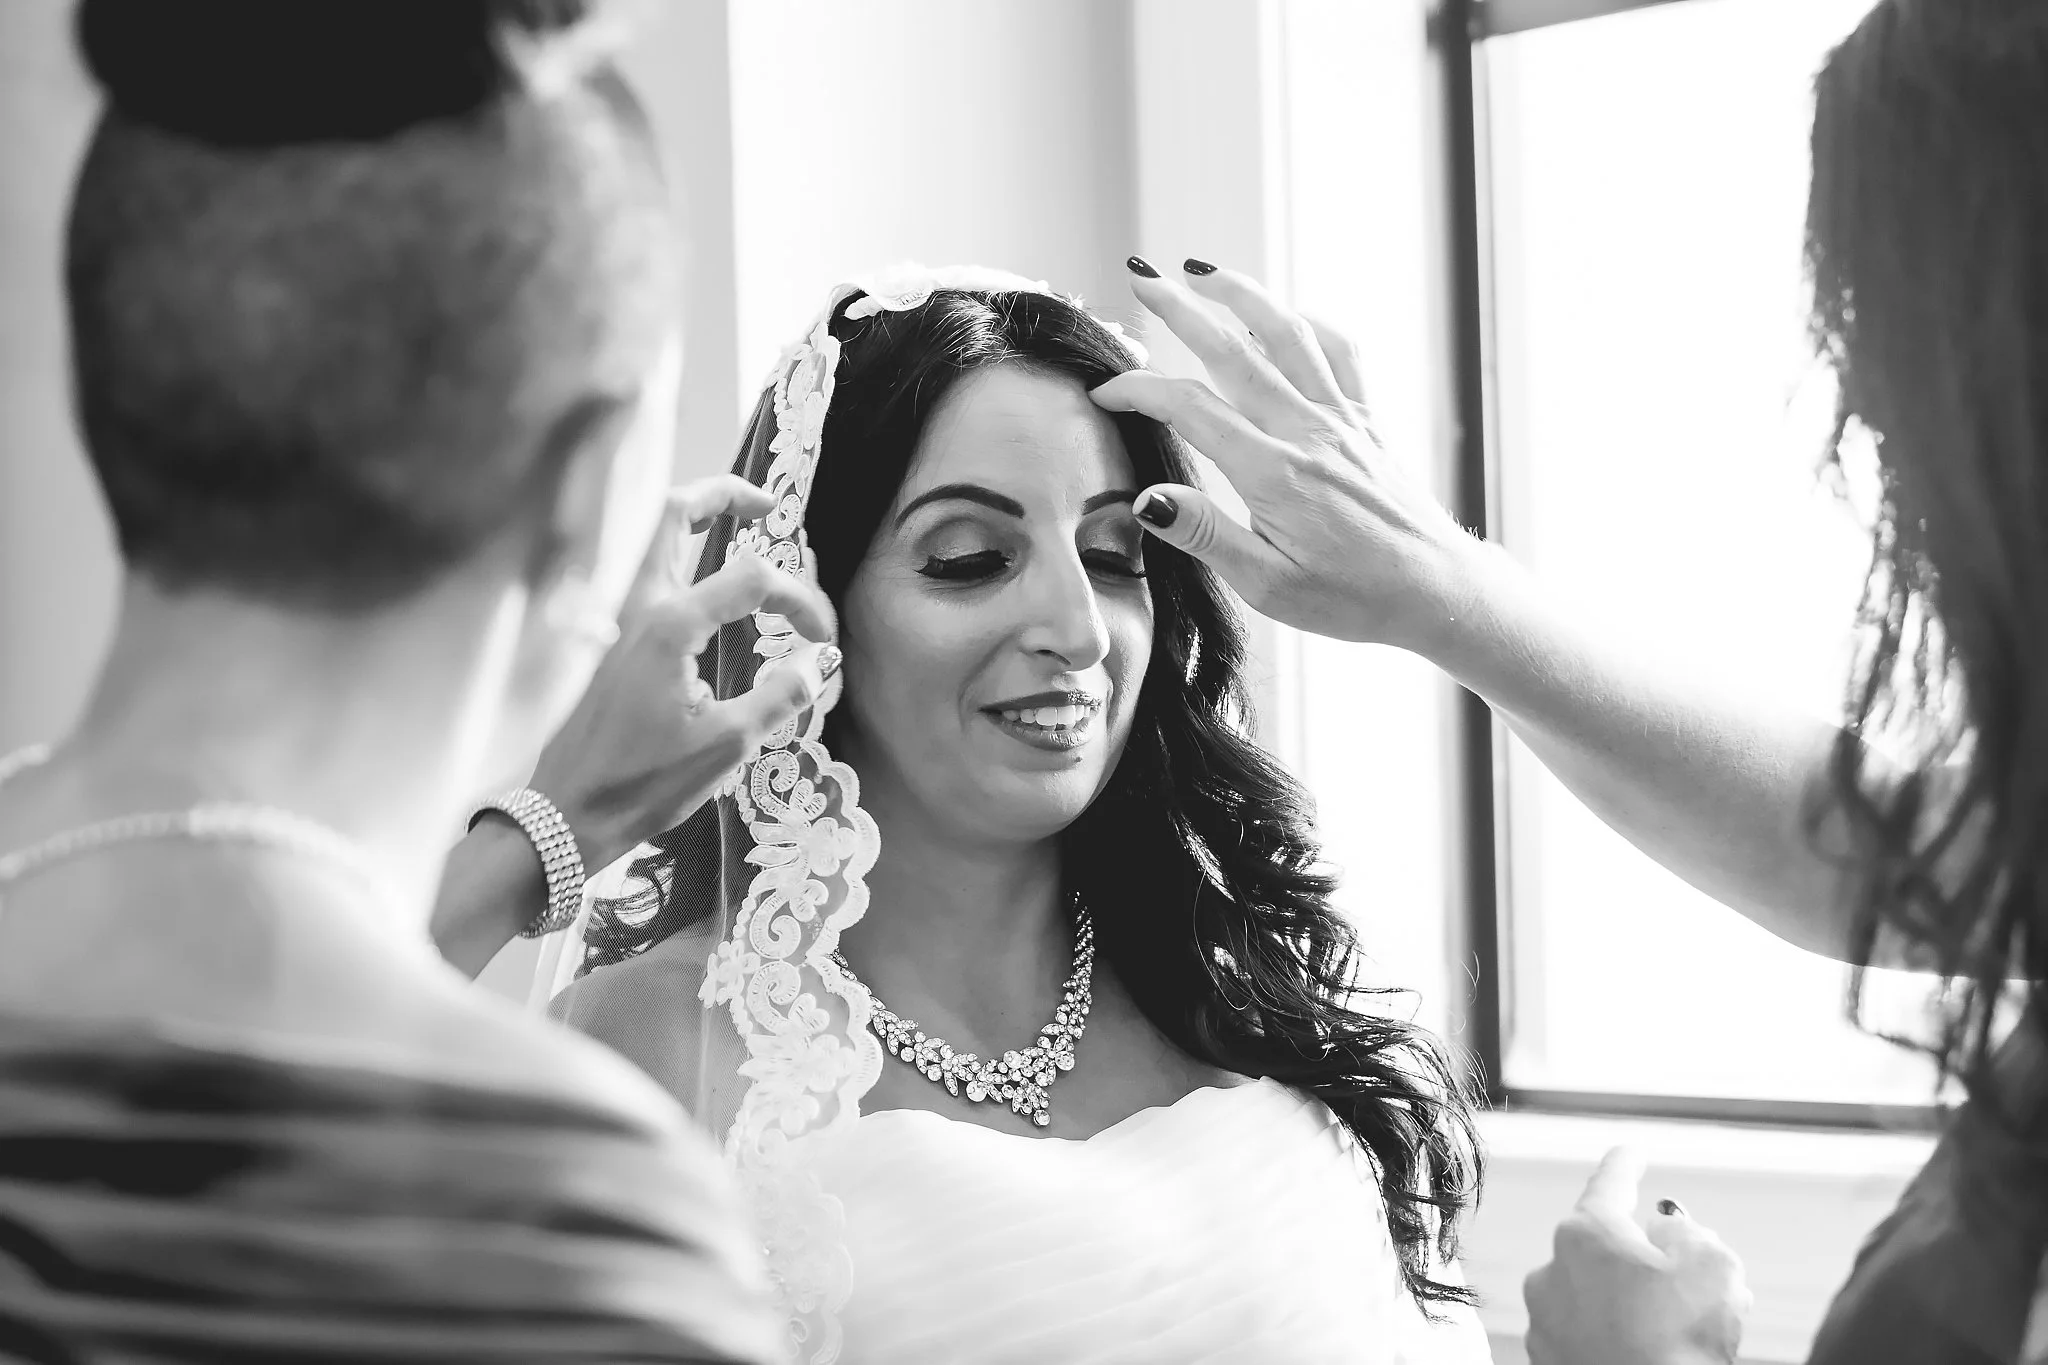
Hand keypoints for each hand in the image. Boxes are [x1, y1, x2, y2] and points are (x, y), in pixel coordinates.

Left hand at [531, 473, 838, 872]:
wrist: (566, 813)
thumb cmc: (643, 783)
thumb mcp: (727, 745)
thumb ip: (780, 694)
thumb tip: (818, 660)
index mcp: (670, 624)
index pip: (752, 578)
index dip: (799, 599)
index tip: (822, 638)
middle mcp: (636, 604)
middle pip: (675, 513)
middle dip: (724, 496)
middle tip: (768, 504)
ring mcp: (613, 618)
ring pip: (651, 538)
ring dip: (694, 519)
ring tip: (735, 523)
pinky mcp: (604, 639)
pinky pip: (642, 571)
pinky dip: (675, 555)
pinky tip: (700, 580)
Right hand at [1091, 257, 1485, 650]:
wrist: (1434, 591)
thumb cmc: (1351, 598)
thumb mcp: (1268, 586)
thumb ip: (1205, 536)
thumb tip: (1148, 499)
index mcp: (1274, 474)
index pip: (1191, 408)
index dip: (1140, 390)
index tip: (1104, 390)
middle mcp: (1308, 433)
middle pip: (1235, 351)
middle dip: (1182, 310)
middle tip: (1142, 281)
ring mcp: (1342, 420)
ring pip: (1289, 334)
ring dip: (1244, 294)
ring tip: (1204, 270)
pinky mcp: (1367, 421)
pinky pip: (1341, 352)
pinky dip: (1309, 323)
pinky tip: (1286, 316)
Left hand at [1523, 1148, 1751, 1364]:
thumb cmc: (1684, 1337)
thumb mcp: (1712, 1264)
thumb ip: (1688, 1235)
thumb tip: (1666, 1236)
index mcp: (1586, 1232)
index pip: (1610, 1183)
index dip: (1628, 1164)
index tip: (1632, 1152)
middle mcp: (1552, 1269)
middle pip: (1606, 1247)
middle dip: (1647, 1257)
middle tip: (1691, 1277)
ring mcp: (1544, 1319)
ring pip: (1597, 1294)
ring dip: (1634, 1301)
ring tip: (1683, 1328)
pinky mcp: (1547, 1359)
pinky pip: (1586, 1333)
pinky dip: (1615, 1335)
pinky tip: (1654, 1350)